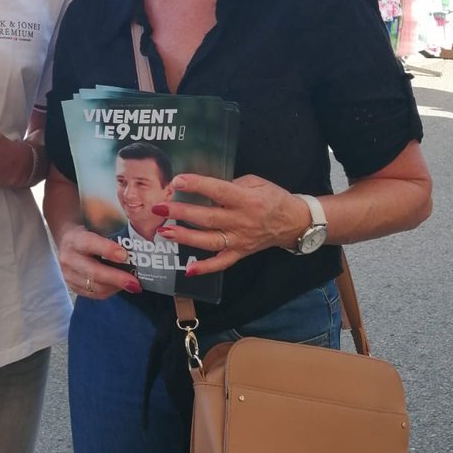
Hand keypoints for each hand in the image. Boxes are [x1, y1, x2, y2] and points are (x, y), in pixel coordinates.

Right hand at [55, 223, 140, 298]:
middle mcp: (68, 258)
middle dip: (117, 278)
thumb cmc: (89, 233)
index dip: (107, 250)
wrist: (67, 241)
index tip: (125, 255)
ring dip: (116, 287)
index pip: (90, 244)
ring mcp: (68, 275)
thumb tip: (137, 250)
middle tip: (135, 282)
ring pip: (95, 287)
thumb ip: (112, 237)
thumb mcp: (96, 228)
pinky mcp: (72, 287)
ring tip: (131, 285)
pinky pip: (94, 294)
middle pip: (94, 272)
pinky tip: (119, 286)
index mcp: (75, 239)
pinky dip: (109, 291)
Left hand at [150, 173, 308, 276]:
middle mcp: (242, 221)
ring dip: (185, 237)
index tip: (176, 181)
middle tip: (158, 207)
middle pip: (207, 217)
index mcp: (246, 200)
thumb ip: (231, 184)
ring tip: (163, 232)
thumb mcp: (256, 182)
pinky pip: (221, 263)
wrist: (294, 222)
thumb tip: (204, 186)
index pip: (218, 191)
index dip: (197, 186)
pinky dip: (205, 268)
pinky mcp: (240, 253)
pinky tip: (188, 270)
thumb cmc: (273, 197)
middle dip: (180, 212)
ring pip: (209, 240)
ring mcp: (240, 240)